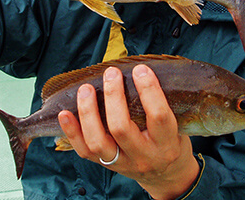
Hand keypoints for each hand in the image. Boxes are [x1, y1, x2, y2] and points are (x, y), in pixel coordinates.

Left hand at [58, 64, 199, 199]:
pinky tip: (65, 113)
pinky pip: (84, 151)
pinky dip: (72, 132)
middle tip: (111, 74)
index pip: (158, 116)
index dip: (149, 90)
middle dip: (114, 97)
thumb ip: (164, 105)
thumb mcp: (178, 126)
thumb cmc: (172, 142)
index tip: (140, 70)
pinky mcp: (106, 166)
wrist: (167, 175)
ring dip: (88, 112)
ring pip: (98, 141)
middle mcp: (144, 156)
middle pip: (121, 128)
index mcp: (167, 143)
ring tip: (86, 89)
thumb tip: (142, 71)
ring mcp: (122, 163)